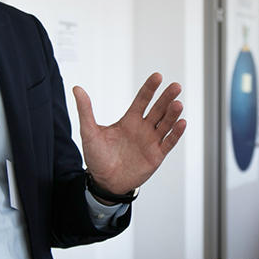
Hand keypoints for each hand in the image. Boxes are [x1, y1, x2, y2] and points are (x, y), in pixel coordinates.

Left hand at [73, 72, 185, 194]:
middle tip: (175, 87)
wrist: (104, 182)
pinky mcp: (156, 155)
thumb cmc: (97, 157)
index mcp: (129, 120)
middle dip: (166, 98)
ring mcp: (151, 141)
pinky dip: (176, 133)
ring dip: (172, 114)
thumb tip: (77, 88)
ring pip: (165, 124)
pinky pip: (169, 142)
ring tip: (178, 104)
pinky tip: (181, 123)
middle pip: (158, 109)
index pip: (142, 100)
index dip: (150, 88)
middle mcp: (143, 128)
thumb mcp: (89, 132)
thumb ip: (86, 110)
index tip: (157, 76)